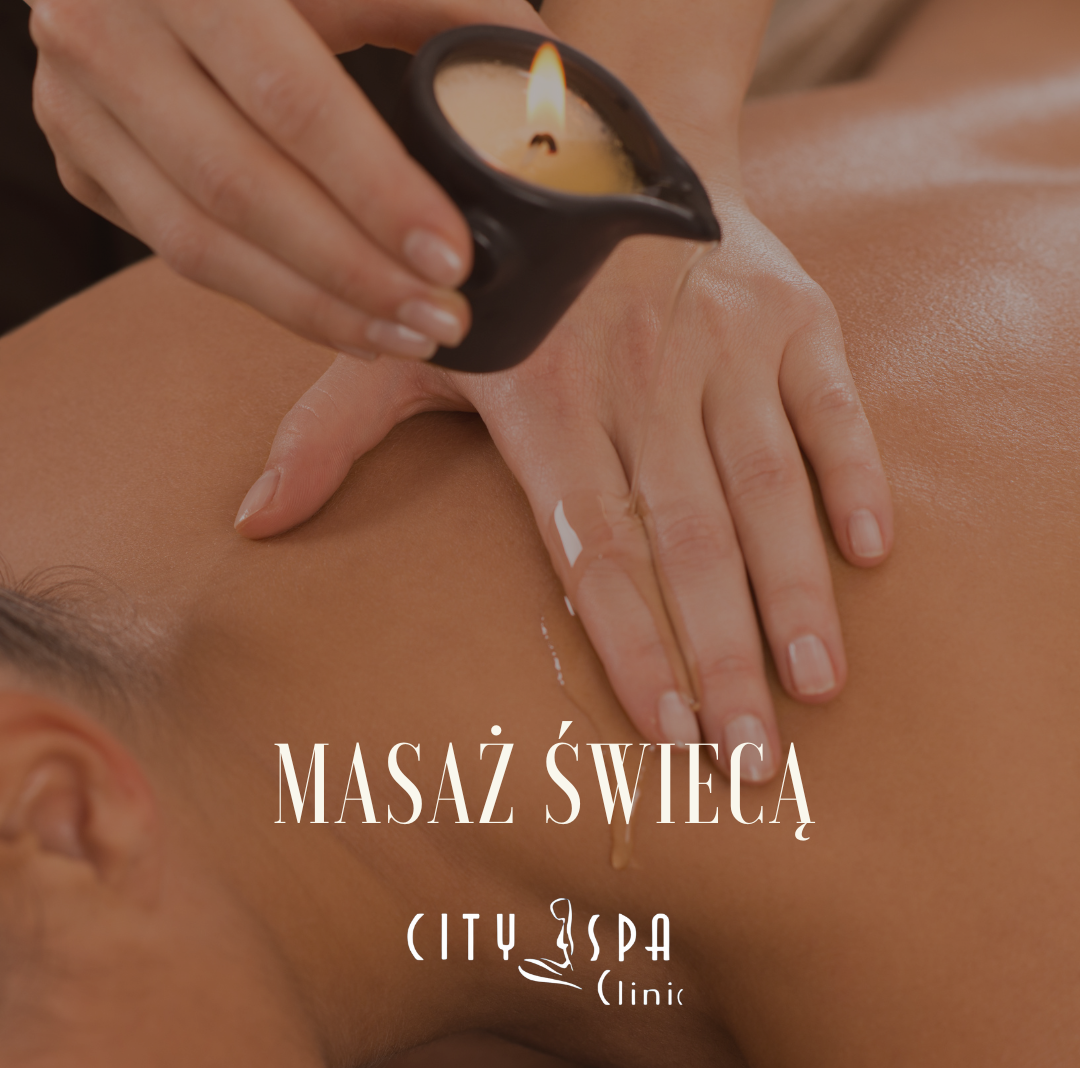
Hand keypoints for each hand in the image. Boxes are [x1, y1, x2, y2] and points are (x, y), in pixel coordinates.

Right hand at [25, 0, 545, 358]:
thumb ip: (447, 7)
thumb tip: (550, 94)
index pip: (290, 98)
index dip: (375, 189)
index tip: (453, 257)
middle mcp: (105, 30)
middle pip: (239, 187)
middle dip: (355, 272)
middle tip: (444, 317)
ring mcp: (76, 104)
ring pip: (198, 244)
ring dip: (315, 307)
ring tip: (407, 335)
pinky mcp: (81, 160)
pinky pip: (181, 256)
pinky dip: (273, 299)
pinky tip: (347, 321)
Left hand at [233, 193, 892, 781]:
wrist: (597, 153)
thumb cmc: (499, 280)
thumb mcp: (403, 343)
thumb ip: (332, 431)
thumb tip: (254, 523)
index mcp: (545, 400)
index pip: (592, 546)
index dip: (629, 643)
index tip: (663, 736)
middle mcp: (641, 376)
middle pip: (687, 538)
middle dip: (722, 657)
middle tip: (753, 764)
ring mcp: (725, 341)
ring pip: (766, 484)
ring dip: (795, 588)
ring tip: (816, 688)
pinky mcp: (792, 314)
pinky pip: (832, 403)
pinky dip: (856, 472)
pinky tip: (872, 552)